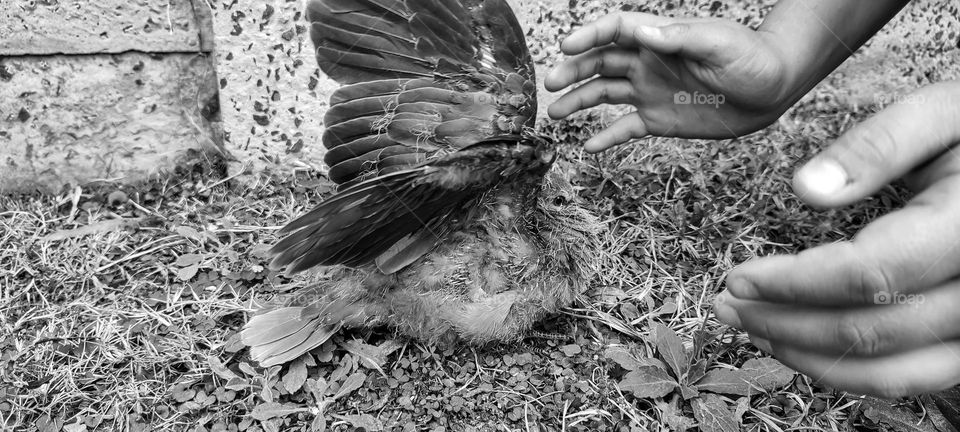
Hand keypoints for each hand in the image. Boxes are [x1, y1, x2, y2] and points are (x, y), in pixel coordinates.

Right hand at [545, 13, 792, 151]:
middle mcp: (648, 62)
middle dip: (573, 71)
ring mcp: (651, 91)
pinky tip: (588, 146)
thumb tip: (641, 33)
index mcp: (660, 38)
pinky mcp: (659, 118)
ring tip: (555, 113)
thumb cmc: (753, 59)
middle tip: (550, 83)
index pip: (616, 30)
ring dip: (578, 101)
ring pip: (604, 94)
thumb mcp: (719, 43)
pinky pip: (625, 128)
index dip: (589, 35)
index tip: (567, 46)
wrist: (775, 90)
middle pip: (600, 62)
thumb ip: (679, 38)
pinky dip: (607, 137)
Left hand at [714, 81, 959, 397]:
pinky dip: (856, 372)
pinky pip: (918, 375)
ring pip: (894, 370)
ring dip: (812, 358)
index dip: (792, 284)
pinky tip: (807, 346)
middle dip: (785, 324)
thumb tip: (805, 188)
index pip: (867, 273)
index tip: (737, 276)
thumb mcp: (944, 112)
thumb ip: (878, 146)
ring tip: (755, 331)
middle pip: (871, 330)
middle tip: (728, 307)